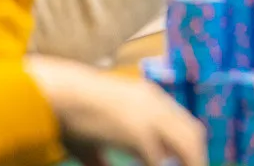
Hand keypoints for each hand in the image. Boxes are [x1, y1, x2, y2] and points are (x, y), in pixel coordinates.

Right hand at [26, 56, 205, 165]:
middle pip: (193, 133)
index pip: (183, 123)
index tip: (185, 161)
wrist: (57, 95)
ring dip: (191, 162)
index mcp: (149, 98)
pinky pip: (159, 160)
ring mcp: (152, 117)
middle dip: (196, 156)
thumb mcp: (93, 132)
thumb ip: (103, 154)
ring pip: (188, 144)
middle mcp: (157, 104)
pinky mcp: (140, 134)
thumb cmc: (67, 112)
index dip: (188, 145)